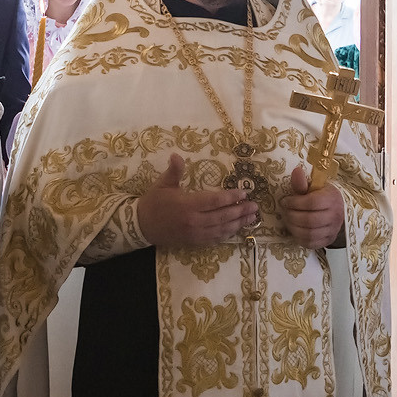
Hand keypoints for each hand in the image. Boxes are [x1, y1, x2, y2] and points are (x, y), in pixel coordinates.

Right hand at [135, 154, 257, 247]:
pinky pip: (215, 239)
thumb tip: (176, 154)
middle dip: (240, 211)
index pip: (214, 201)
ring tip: (252, 217)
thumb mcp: (162, 184)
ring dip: (238, 223)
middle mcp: (194, 221)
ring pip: (222, 229)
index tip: (244, 193)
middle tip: (255, 206)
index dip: (231, 197)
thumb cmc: (153, 203)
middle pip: (222, 216)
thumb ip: (174, 170)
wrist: (141, 226)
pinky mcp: (194, 242)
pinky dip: (228, 234)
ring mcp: (195, 233)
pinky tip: (237, 229)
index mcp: (187, 205)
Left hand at [279, 165, 344, 248]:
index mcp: (332, 198)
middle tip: (285, 212)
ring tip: (288, 220)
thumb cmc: (322, 196)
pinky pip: (311, 244)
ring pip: (309, 234)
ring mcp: (333, 230)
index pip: (312, 203)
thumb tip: (296, 170)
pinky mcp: (328, 240)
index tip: (285, 201)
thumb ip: (303, 183)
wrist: (337, 210)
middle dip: (292, 216)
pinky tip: (295, 230)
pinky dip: (299, 238)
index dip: (295, 203)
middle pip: (309, 220)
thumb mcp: (313, 187)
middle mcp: (335, 215)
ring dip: (293, 228)